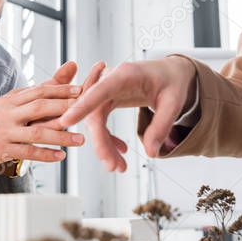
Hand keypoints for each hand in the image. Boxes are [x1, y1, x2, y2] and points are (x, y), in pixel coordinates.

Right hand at [0, 63, 87, 178]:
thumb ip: (20, 99)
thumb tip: (41, 88)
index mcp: (7, 101)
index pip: (37, 91)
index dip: (59, 89)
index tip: (79, 89)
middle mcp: (6, 113)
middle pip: (41, 106)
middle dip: (65, 106)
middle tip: (85, 108)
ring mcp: (3, 131)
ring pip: (38, 132)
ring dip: (62, 136)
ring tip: (80, 140)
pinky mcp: (0, 150)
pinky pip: (27, 152)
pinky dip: (45, 155)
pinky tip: (60, 157)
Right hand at [58, 57, 196, 171]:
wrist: (172, 73)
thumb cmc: (172, 81)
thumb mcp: (174, 102)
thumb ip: (161, 126)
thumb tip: (151, 153)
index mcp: (125, 74)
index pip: (99, 90)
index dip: (82, 106)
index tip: (66, 121)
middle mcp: (111, 81)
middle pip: (95, 112)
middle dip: (101, 142)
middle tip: (113, 167)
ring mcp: (107, 90)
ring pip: (95, 121)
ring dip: (104, 146)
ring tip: (119, 166)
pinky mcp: (108, 99)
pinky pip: (101, 122)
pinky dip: (108, 139)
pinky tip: (121, 151)